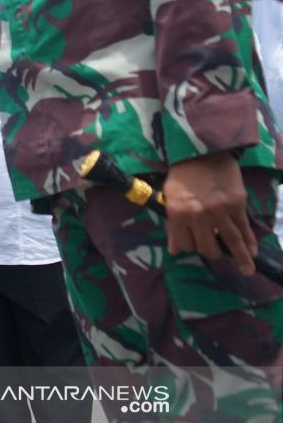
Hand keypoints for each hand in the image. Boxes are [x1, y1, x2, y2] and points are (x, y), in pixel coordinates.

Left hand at [164, 151, 257, 275]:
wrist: (203, 151)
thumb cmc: (182, 174)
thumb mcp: (169, 197)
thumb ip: (173, 224)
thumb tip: (175, 249)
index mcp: (178, 213)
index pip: (183, 245)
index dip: (186, 247)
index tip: (190, 246)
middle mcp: (199, 215)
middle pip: (207, 247)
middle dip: (210, 251)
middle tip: (213, 250)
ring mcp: (220, 211)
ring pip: (231, 242)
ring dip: (240, 259)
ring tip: (246, 271)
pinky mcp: (238, 205)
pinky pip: (244, 229)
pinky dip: (250, 242)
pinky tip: (252, 252)